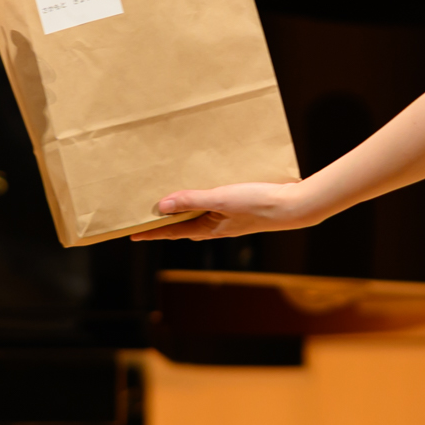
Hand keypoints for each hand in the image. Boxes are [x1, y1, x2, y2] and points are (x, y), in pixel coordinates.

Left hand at [131, 180, 319, 240]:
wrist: (293, 206)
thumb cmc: (258, 204)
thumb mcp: (220, 199)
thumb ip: (191, 201)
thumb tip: (160, 207)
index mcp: (209, 228)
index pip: (172, 232)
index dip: (151, 232)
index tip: (132, 234)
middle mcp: (217, 226)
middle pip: (183, 226)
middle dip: (165, 223)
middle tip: (147, 217)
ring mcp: (229, 219)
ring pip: (198, 216)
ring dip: (183, 210)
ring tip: (170, 202)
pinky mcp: (240, 208)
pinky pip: (213, 206)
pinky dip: (202, 200)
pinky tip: (204, 190)